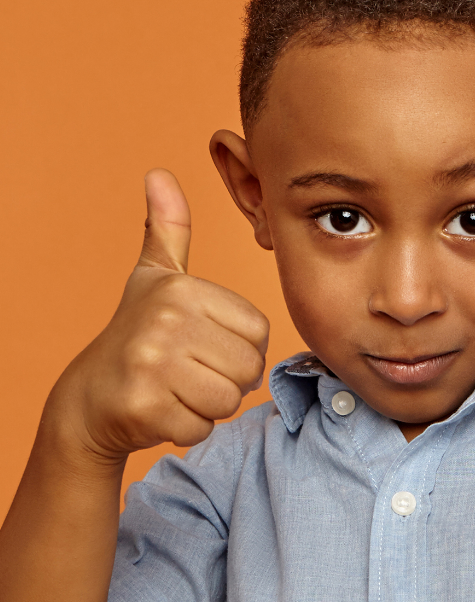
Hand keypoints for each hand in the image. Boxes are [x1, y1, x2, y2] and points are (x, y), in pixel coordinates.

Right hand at [50, 169, 269, 462]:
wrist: (87, 398)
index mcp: (182, 289)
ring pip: (228, 400)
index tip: (204, 345)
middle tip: (189, 372)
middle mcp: (166, 321)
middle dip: (227, 380)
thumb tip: (159, 174)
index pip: (259, 332)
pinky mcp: (144, 407)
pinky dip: (188, 428)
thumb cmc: (134, 332)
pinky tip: (162, 410)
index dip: (239, 348)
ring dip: (209, 405)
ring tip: (177, 389)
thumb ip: (167, 229)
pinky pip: (202, 428)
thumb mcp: (153, 276)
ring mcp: (152, 364)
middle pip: (248, 369)